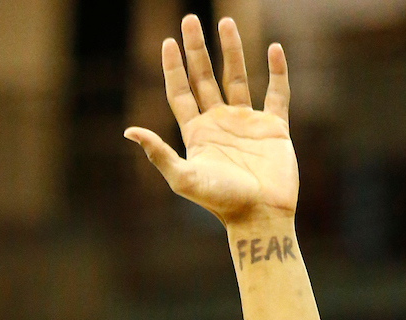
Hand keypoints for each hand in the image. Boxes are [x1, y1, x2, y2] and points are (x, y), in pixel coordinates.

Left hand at [124, 16, 295, 226]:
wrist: (259, 215)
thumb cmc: (219, 201)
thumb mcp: (183, 177)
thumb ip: (158, 153)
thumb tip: (128, 131)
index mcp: (196, 132)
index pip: (180, 92)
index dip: (173, 68)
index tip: (167, 42)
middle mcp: (219, 122)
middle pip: (204, 77)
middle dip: (197, 49)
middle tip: (189, 19)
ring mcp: (247, 122)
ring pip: (237, 77)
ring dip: (232, 50)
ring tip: (226, 21)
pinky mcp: (275, 127)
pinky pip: (277, 93)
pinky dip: (276, 71)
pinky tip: (273, 48)